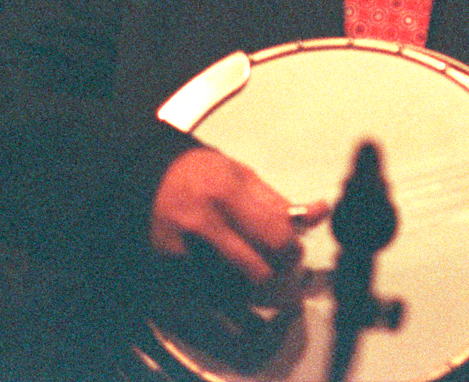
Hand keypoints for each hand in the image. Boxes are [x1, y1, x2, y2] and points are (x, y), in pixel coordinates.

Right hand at [151, 147, 327, 283]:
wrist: (149, 179)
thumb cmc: (202, 174)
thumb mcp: (243, 175)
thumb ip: (278, 201)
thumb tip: (319, 214)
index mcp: (227, 195)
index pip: (275, 238)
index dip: (292, 250)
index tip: (293, 250)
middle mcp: (203, 224)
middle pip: (257, 271)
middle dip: (275, 273)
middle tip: (279, 265)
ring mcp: (182, 250)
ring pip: (234, 290)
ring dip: (252, 286)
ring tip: (254, 267)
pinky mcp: (168, 268)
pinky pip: (208, 293)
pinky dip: (225, 290)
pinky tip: (228, 273)